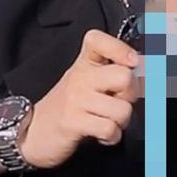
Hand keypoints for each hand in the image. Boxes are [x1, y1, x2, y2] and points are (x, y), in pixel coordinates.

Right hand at [18, 29, 139, 169]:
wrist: (31, 132)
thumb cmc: (68, 106)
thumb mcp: (86, 83)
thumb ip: (112, 75)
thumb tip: (145, 73)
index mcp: (84, 63)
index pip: (98, 40)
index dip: (120, 47)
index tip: (132, 61)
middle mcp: (80, 77)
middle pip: (124, 77)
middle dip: (131, 95)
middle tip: (119, 101)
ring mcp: (76, 99)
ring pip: (122, 109)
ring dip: (122, 121)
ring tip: (109, 121)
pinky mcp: (73, 122)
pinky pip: (109, 128)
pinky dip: (112, 137)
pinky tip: (102, 134)